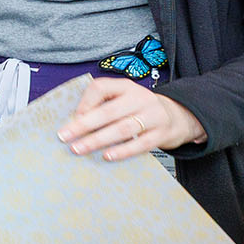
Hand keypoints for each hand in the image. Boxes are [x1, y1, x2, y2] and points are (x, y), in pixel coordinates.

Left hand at [58, 78, 205, 161]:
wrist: (178, 116)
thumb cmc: (140, 108)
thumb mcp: (123, 99)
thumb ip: (102, 106)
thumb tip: (74, 122)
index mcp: (126, 87)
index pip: (101, 88)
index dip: (85, 102)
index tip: (72, 116)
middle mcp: (140, 98)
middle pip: (108, 111)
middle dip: (84, 125)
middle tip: (65, 136)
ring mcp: (153, 116)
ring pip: (122, 128)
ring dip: (98, 140)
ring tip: (80, 148)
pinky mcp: (162, 134)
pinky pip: (141, 144)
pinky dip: (122, 151)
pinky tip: (107, 156)